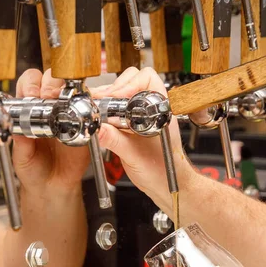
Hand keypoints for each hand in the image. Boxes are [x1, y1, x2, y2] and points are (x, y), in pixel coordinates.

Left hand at [14, 69, 89, 195]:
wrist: (52, 187)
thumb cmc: (34, 169)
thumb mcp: (21, 157)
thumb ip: (20, 144)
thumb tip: (17, 127)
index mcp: (29, 111)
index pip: (29, 84)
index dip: (30, 84)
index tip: (31, 94)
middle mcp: (49, 109)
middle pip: (51, 79)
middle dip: (50, 83)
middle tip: (49, 97)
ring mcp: (68, 115)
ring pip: (72, 89)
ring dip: (69, 91)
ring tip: (64, 105)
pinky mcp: (85, 127)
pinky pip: (89, 110)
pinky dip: (86, 107)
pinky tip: (79, 115)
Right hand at [91, 67, 194, 211]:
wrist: (166, 187)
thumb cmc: (163, 174)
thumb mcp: (135, 158)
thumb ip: (116, 141)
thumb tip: (99, 128)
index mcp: (160, 111)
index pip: (147, 79)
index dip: (128, 85)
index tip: (114, 98)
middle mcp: (152, 110)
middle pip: (132, 81)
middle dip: (114, 89)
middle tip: (101, 102)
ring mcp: (142, 117)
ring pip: (123, 95)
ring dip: (108, 100)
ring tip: (98, 109)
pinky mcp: (132, 125)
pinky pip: (118, 110)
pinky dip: (107, 111)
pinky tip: (101, 121)